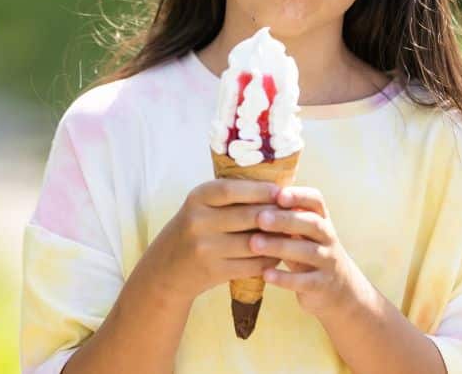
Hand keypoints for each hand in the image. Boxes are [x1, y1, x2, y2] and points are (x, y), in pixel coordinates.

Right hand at [145, 179, 283, 303]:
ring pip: (253, 242)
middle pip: (247, 216)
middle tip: (295, 213)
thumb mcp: (202, 206)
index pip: (232, 189)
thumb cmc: (195, 229)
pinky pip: (251, 265)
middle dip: (275, 215)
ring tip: (293, 234)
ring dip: (277, 239)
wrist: (166, 269)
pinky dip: (269, 260)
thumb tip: (278, 190)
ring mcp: (205, 248)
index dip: (259, 190)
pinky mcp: (214, 271)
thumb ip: (231, 196)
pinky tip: (278, 254)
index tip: (281, 191)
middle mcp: (198, 221)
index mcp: (197, 198)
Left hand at [251, 186, 373, 320]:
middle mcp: (328, 237)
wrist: (338, 289)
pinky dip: (285, 278)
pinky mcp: (322, 285)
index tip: (278, 195)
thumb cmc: (307, 252)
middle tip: (260, 219)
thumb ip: (283, 216)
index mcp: (321, 219)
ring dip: (281, 247)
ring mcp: (328, 261)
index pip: (316, 200)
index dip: (299, 196)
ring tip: (254, 244)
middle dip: (286, 220)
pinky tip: (266, 274)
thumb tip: (247, 194)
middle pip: (312, 224)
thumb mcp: (302, 232)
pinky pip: (305, 281)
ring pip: (308, 252)